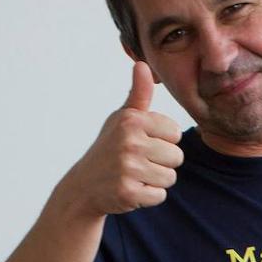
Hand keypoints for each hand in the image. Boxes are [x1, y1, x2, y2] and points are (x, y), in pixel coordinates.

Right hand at [63, 61, 183, 216]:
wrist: (84, 186)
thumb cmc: (110, 147)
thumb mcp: (122, 118)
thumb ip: (138, 94)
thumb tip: (142, 64)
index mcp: (132, 121)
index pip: (176, 133)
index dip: (163, 141)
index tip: (142, 143)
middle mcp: (129, 142)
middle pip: (177, 157)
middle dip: (161, 163)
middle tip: (137, 162)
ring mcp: (127, 168)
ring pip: (170, 177)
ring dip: (155, 180)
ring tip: (134, 175)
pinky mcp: (127, 192)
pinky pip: (159, 196)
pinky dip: (148, 196)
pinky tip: (131, 189)